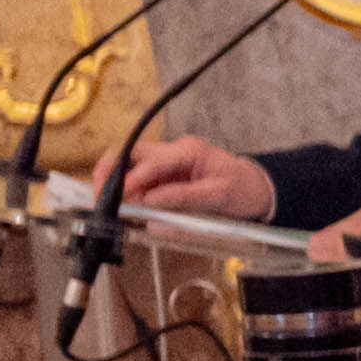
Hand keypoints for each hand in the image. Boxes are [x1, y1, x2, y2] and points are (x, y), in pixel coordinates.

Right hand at [120, 133, 274, 222]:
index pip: (152, 161)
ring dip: (116, 184)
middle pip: (130, 153)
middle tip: (100, 197)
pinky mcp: (165, 176)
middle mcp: (174, 151)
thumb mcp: (219, 196)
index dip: (132, 179)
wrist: (259, 189)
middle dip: (110, 172)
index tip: (118, 198)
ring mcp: (168, 162)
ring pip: (129, 165)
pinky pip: (139, 180)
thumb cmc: (243, 190)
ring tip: (110, 207)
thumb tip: (149, 201)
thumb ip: (184, 197)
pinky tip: (124, 208)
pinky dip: (128, 192)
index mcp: (189, 151)